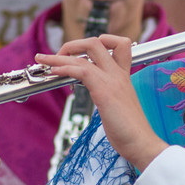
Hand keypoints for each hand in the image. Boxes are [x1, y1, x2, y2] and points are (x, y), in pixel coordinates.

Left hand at [35, 35, 167, 170]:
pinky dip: (63, 68)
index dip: (101, 42)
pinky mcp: (104, 91)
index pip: (119, 44)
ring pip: (84, 53)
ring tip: (43, 60)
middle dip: (73, 45)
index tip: (83, 53)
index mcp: (124, 76)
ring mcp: (112, 80)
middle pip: (96, 42)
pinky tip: (53, 72)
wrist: (141, 143)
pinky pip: (80, 70)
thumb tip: (103, 102)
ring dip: (58, 55)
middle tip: (58, 56)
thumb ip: (111, 98)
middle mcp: (118, 74)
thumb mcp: (119, 107)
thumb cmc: (130, 131)